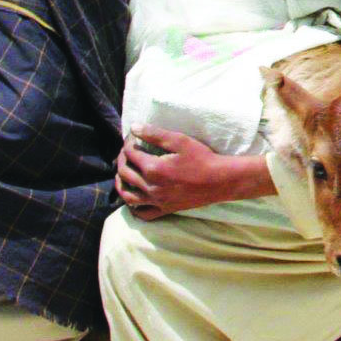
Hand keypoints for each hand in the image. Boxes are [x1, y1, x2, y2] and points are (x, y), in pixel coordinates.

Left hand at [115, 124, 275, 220]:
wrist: (220, 181)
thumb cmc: (202, 158)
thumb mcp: (179, 140)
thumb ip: (154, 133)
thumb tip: (133, 127)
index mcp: (153, 168)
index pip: (130, 153)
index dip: (128, 142)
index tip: (132, 137)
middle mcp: (151, 187)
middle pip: (125, 173)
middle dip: (121, 159)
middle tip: (126, 151)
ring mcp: (157, 201)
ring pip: (127, 195)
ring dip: (121, 183)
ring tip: (123, 174)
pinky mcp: (165, 209)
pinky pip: (142, 213)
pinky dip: (133, 206)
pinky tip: (134, 197)